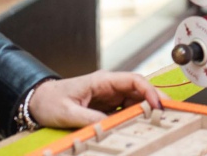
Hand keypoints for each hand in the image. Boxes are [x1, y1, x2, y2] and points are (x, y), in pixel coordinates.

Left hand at [29, 71, 163, 128]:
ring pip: (135, 100)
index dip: (149, 91)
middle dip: (154, 100)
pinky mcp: (106, 106)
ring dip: (146, 110)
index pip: (133, 80)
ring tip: (157, 122)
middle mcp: (109, 86)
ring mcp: (109, 96)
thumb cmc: (51, 101)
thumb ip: (89, 119)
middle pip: (139, 90)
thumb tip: (110, 125)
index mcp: (102, 81)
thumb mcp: (67, 113)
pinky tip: (140, 126)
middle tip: (168, 114)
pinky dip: (135, 117)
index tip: (157, 105)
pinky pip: (125, 110)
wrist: (38, 101)